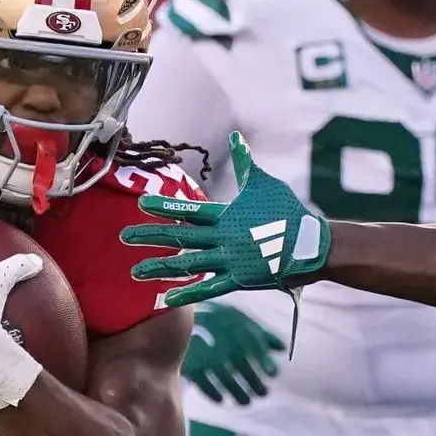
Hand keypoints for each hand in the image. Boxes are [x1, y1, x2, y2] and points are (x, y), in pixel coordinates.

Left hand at [120, 133, 329, 305]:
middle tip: (124, 237)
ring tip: (136, 271)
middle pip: (180, 237)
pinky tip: (167, 297)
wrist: (311, 245)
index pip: (188, 210)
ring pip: (188, 264)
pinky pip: (209, 289)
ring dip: (160, 266)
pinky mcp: (240, 280)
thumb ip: (246, 163)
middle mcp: (223, 238)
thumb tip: (236, 138)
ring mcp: (230, 260)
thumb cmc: (288, 211)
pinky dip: (188, 293)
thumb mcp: (265, 184)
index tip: (141, 205)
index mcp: (226, 215)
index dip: (164, 207)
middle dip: (150, 236)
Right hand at [182, 303, 284, 405]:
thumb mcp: (236, 320)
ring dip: (238, 391)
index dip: (263, 359)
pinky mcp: (187, 361)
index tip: (273, 373)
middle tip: (263, 393)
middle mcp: (216, 333)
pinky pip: (202, 381)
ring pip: (224, 376)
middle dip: (254, 380)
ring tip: (246, 401)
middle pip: (240, 361)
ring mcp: (202, 348)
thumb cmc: (213, 320)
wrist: (173, 318)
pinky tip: (221, 399)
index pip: (251, 341)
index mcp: (230, 320)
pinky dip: (213, 392)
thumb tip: (282, 348)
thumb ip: (261, 333)